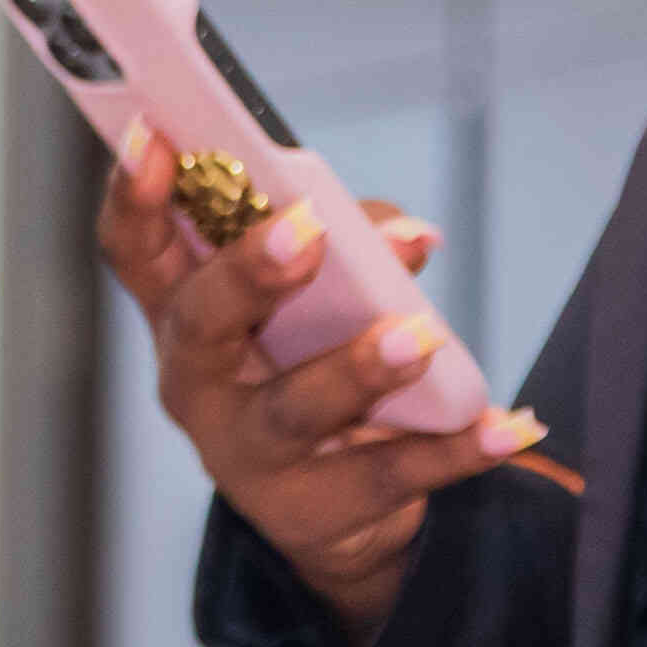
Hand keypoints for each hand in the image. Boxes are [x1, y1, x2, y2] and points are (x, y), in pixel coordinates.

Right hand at [93, 123, 543, 640]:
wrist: (340, 506)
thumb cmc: (313, 361)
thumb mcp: (319, 296)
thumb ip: (355, 247)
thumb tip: (408, 240)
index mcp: (183, 310)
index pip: (136, 249)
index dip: (135, 194)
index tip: (154, 135)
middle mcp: (197, 383)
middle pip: (202, 323)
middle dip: (249, 274)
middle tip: (303, 233)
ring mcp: (246, 455)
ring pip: (290, 411)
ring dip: (356, 369)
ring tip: (418, 337)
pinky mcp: (312, 511)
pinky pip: (390, 476)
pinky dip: (456, 451)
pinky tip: (510, 427)